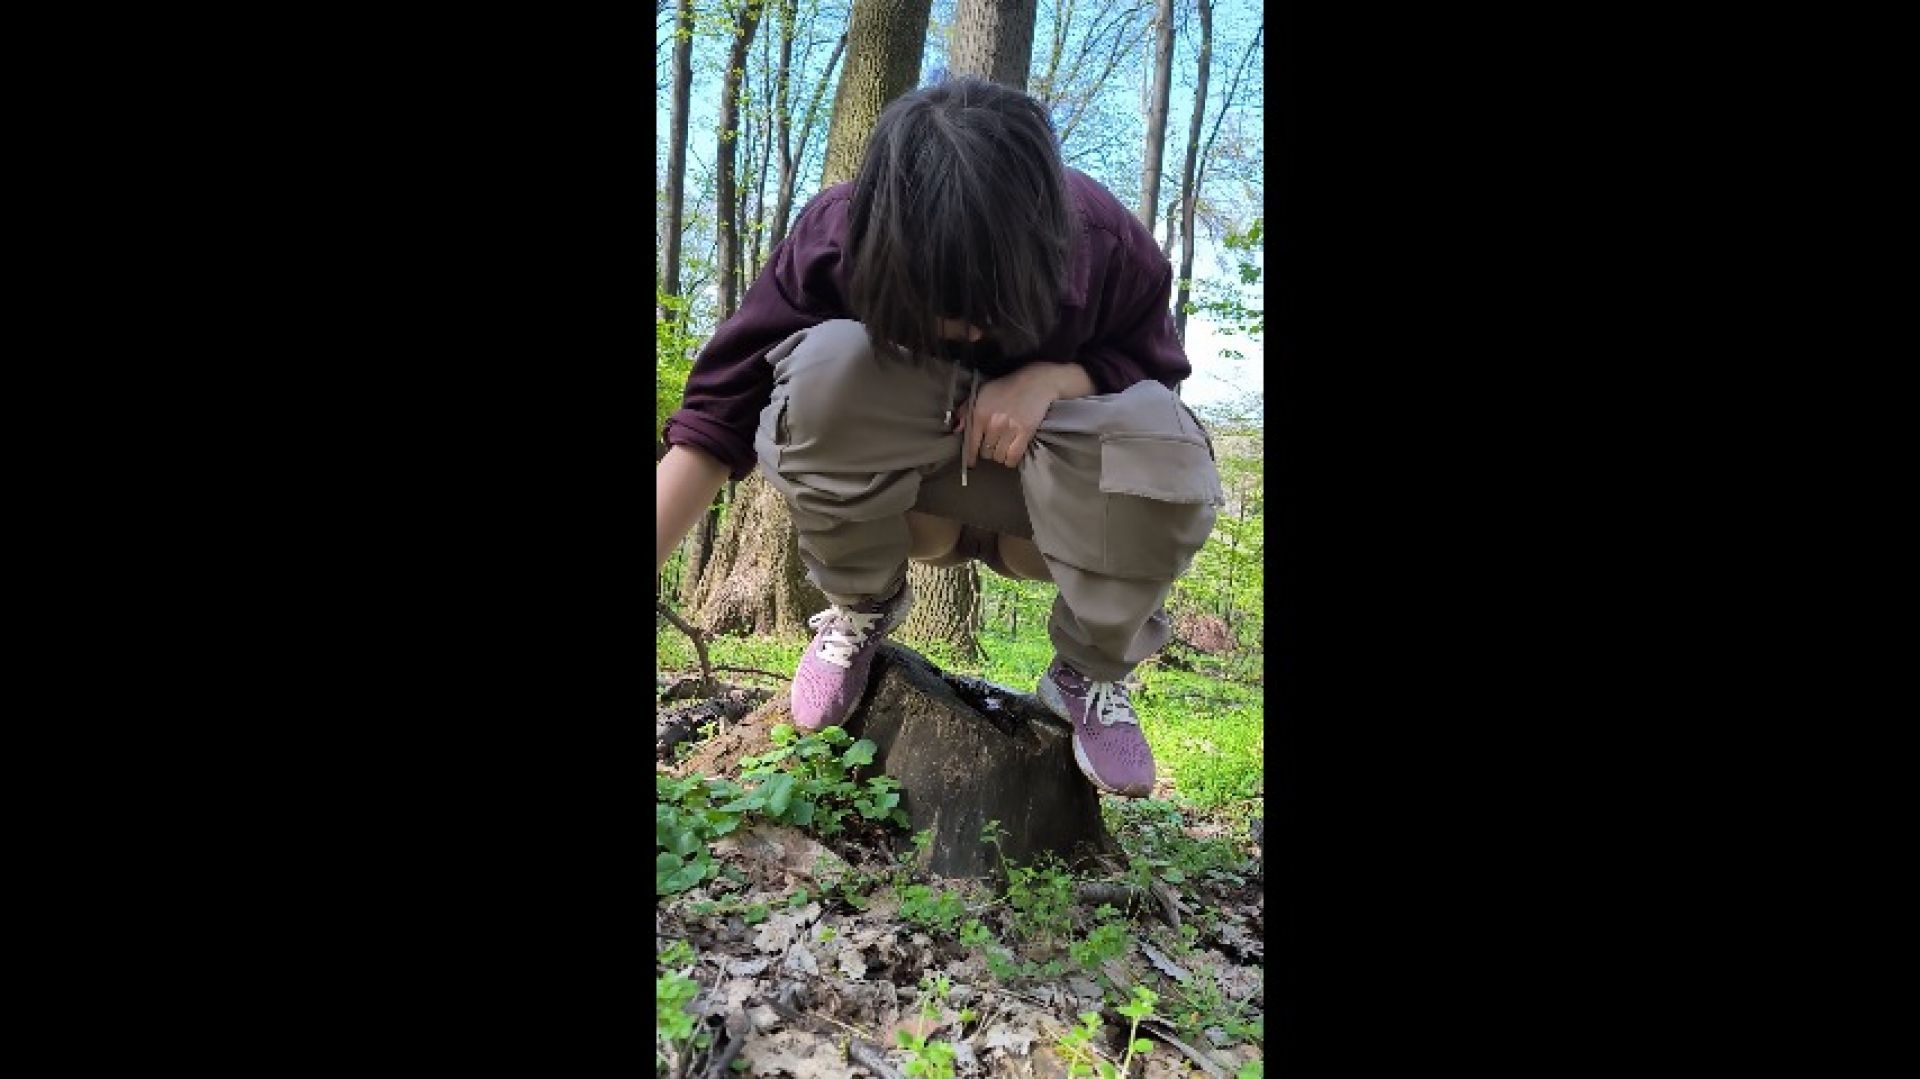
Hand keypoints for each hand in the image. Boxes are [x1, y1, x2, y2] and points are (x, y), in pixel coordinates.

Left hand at [957, 362, 1091, 468]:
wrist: (1034, 382)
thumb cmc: (1006, 387)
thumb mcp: (981, 393)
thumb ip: (966, 411)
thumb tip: (957, 429)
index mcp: (979, 414)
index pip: (971, 443)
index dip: (970, 456)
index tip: (971, 463)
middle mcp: (993, 423)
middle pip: (985, 452)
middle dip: (987, 451)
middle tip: (993, 445)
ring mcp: (1009, 429)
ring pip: (998, 456)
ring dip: (999, 455)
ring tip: (1003, 447)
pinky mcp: (1025, 433)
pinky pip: (1013, 457)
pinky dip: (1010, 460)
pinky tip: (1010, 455)